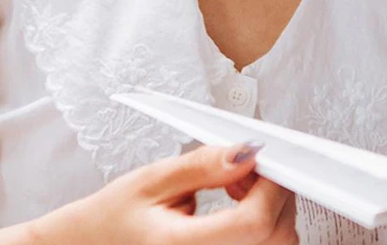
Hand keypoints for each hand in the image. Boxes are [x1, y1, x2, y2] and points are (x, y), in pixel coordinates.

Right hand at [28, 143, 297, 244]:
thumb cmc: (109, 221)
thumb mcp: (151, 180)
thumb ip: (204, 166)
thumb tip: (249, 150)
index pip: (255, 224)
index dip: (271, 187)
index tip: (264, 160)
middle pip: (277, 241)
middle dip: (276, 196)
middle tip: (246, 171)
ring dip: (271, 214)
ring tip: (235, 191)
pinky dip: (262, 233)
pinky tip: (236, 214)